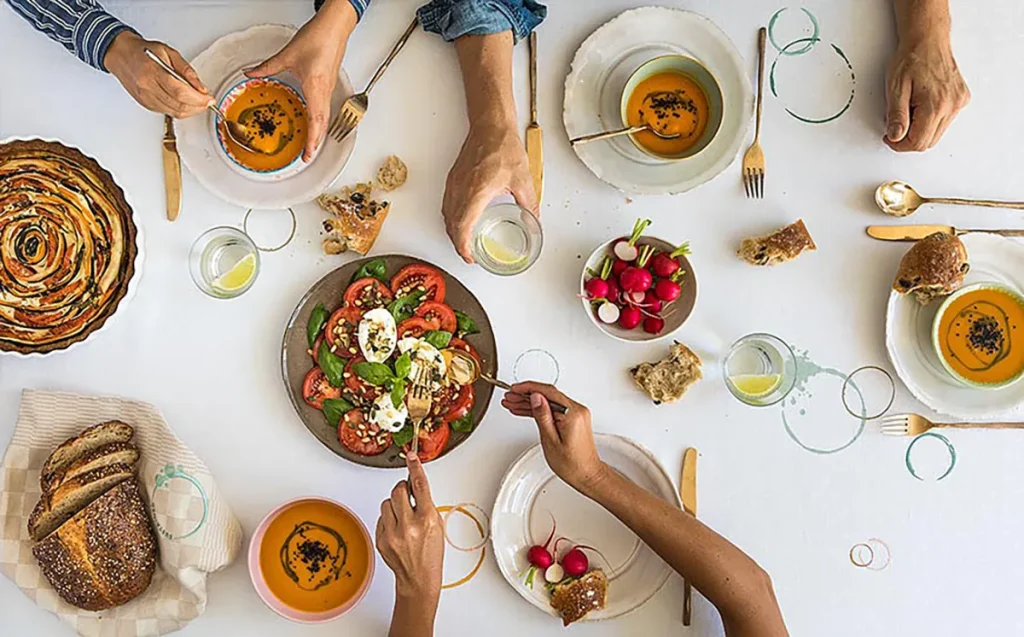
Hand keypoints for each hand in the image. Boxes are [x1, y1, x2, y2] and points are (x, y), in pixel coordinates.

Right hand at [103, 32, 211, 117]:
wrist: (121, 55)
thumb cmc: (144, 51)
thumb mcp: (169, 53)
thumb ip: (187, 71)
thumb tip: (201, 88)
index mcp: (153, 72)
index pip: (180, 92)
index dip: (198, 99)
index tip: (209, 99)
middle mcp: (147, 87)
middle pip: (178, 105)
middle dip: (198, 106)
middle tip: (207, 102)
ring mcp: (145, 98)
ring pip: (174, 112)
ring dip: (191, 110)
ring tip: (199, 102)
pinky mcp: (146, 104)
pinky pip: (167, 112)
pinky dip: (180, 110)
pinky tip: (186, 103)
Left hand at [246, 0, 356, 161]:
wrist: (334, 27)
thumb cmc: (318, 38)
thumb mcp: (287, 55)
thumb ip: (266, 67)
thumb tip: (250, 74)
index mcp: (315, 88)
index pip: (315, 122)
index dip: (312, 142)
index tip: (307, 155)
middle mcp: (324, 92)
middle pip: (322, 125)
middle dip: (315, 143)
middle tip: (307, 156)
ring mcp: (328, 89)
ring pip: (325, 118)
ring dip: (318, 133)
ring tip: (310, 145)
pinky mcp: (328, 84)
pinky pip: (325, 108)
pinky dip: (319, 120)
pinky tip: (313, 122)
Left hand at [375, 453, 444, 600]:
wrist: (419, 579)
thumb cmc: (431, 554)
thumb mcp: (437, 526)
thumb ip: (426, 506)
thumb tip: (414, 488)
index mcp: (427, 520)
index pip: (420, 485)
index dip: (415, 467)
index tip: (411, 455)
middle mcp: (409, 526)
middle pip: (398, 490)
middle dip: (403, 490)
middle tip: (408, 498)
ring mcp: (392, 533)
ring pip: (386, 502)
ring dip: (394, 506)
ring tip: (403, 519)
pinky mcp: (380, 539)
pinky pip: (380, 517)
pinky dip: (388, 520)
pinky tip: (397, 531)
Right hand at [442, 119, 537, 262]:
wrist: (491, 126)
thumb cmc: (502, 146)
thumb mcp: (522, 179)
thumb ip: (529, 203)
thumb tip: (534, 220)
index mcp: (476, 192)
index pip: (462, 227)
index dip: (463, 246)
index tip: (469, 256)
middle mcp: (461, 189)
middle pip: (452, 225)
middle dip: (458, 243)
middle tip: (469, 254)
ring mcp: (454, 183)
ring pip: (447, 215)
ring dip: (453, 231)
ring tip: (464, 241)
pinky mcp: (453, 178)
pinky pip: (447, 204)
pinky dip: (452, 217)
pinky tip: (461, 219)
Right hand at [501, 383, 604, 492]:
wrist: (587, 474)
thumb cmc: (572, 464)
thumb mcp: (550, 440)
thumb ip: (542, 416)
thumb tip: (536, 397)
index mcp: (573, 414)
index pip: (548, 392)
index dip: (528, 388)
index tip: (515, 388)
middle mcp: (577, 410)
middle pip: (548, 395)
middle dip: (526, 395)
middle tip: (510, 397)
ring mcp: (576, 414)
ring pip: (549, 402)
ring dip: (530, 402)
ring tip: (513, 404)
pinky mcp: (574, 419)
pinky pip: (554, 409)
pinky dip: (540, 410)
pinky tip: (525, 411)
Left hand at [884, 34, 969, 151]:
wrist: (927, 40)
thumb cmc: (911, 59)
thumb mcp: (895, 88)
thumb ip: (896, 115)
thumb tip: (895, 136)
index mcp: (935, 105)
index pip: (918, 142)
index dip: (900, 145)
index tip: (889, 138)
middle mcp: (952, 105)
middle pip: (929, 141)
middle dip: (909, 139)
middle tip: (895, 126)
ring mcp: (959, 102)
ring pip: (937, 132)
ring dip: (920, 129)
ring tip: (909, 109)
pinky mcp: (961, 98)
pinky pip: (945, 120)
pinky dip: (930, 120)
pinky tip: (921, 105)